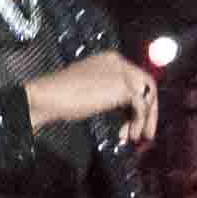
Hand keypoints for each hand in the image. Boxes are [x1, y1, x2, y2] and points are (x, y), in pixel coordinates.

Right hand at [23, 48, 158, 140]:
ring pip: (147, 94)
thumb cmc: (62, 97)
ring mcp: (121, 72)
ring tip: (135, 137)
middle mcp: (118, 61)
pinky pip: (140, 105)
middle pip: (147, 85)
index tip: (131, 124)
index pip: (135, 79)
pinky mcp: (121, 85)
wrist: (48, 97)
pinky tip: (128, 134)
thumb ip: (110, 94)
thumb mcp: (92, 92)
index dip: (136, 103)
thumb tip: (126, 110)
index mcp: (110, 60)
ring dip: (146, 118)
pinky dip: (138, 121)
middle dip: (148, 111)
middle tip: (144, 133)